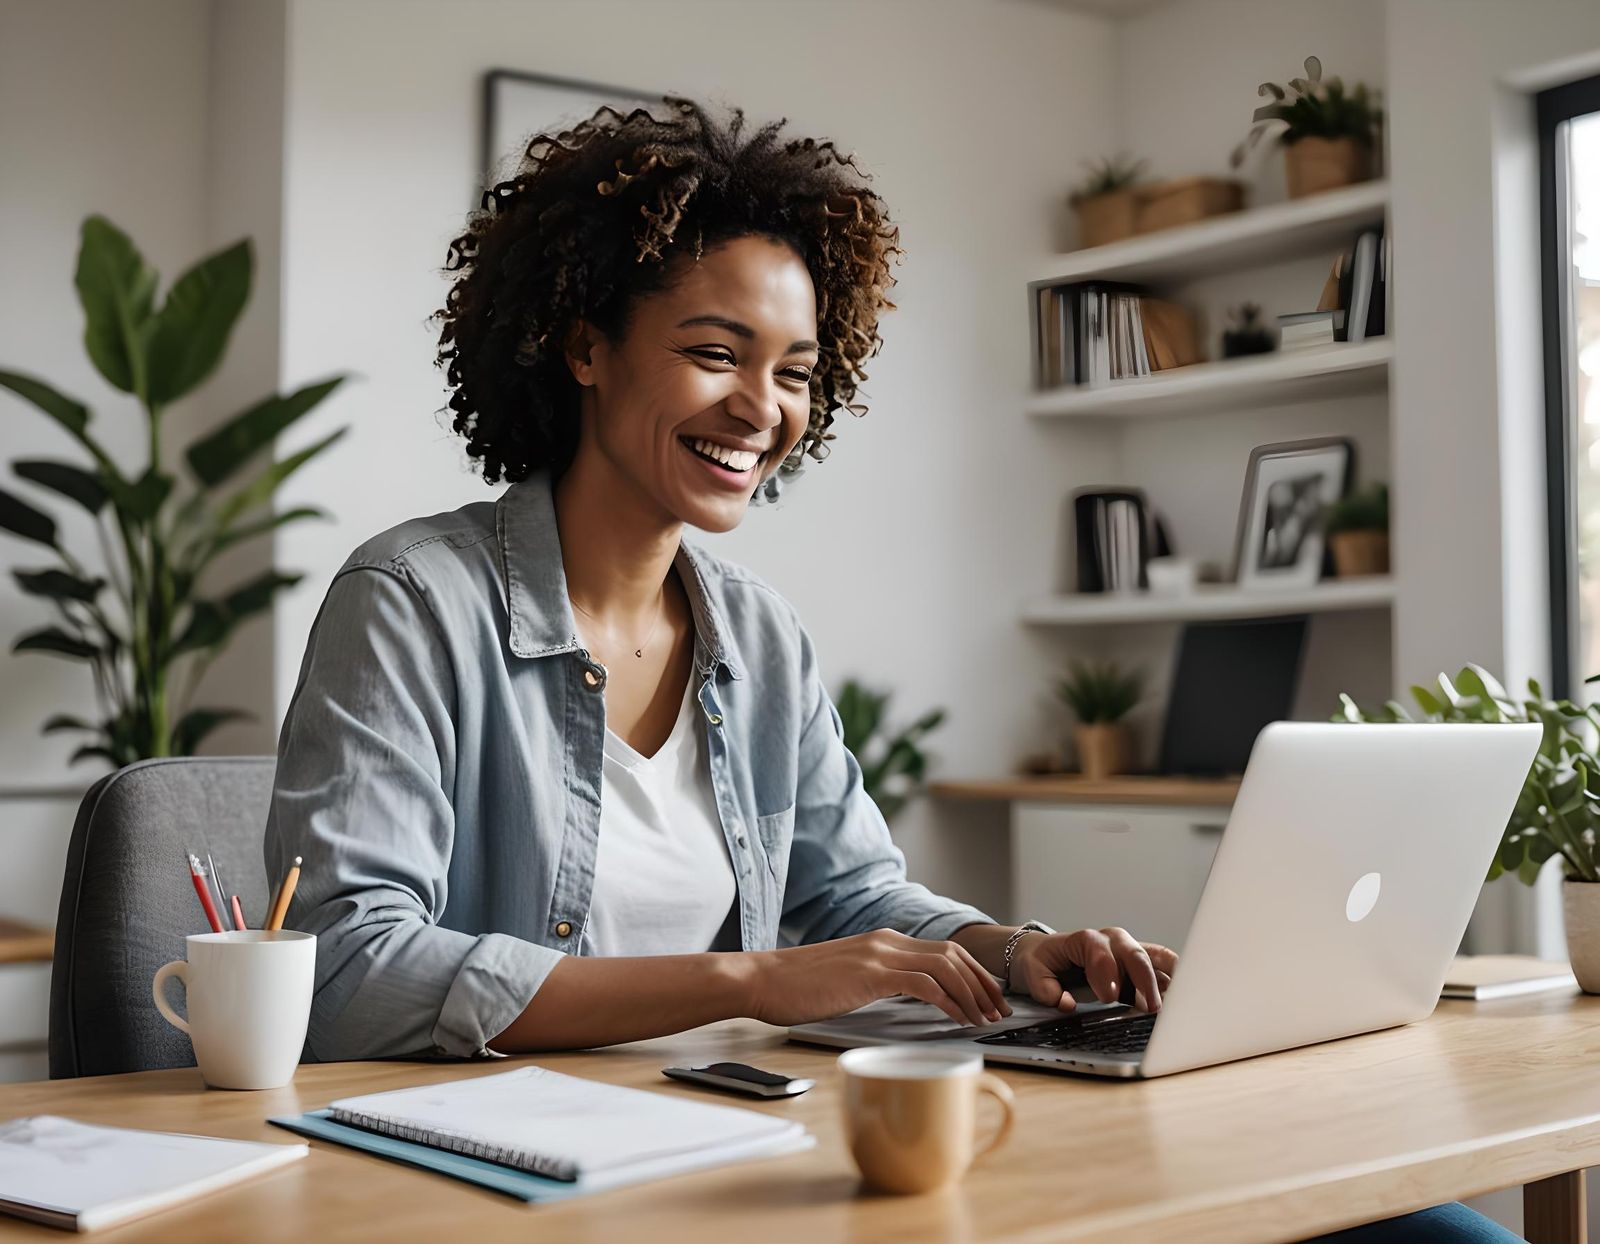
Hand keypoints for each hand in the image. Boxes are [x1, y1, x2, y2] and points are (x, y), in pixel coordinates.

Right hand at [745, 928, 1012, 1028]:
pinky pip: (925, 984)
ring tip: (986, 1019)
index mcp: (882, 941)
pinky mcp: (871, 974)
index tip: (988, 997)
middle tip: (1000, 1009)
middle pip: (954, 954)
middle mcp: (886, 941)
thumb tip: (901, 998)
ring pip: (946, 966)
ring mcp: (879, 955)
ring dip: (973, 993)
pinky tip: (959, 1018)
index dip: (972, 972)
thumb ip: (875, 980)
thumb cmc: (795, 987)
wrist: (761, 980)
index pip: (943, 950)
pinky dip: (949, 1000)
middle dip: (983, 982)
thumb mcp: (844, 979)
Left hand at [1009, 928, 1177, 1013]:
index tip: (1108, 998)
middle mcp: (1112, 940)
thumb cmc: (1042, 962)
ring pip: (1155, 957)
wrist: (1046, 953)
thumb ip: (1046, 989)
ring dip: (1169, 978)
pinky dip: (1174, 979)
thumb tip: (1067, 1003)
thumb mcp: (1034, 973)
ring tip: (1180, 1000)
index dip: (1106, 974)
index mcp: (1086, 940)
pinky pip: (1162, 966)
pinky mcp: (1138, 963)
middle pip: (1134, 954)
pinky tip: (1183, 996)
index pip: (1100, 953)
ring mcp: (1129, 949)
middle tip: (1151, 1008)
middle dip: (1144, 980)